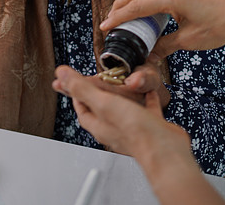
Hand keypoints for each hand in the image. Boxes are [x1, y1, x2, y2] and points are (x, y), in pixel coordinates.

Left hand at [53, 66, 224, 204]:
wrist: (164, 150)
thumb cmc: (135, 132)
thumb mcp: (103, 103)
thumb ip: (82, 88)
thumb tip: (61, 74)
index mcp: (99, 125)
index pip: (82, 109)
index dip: (77, 94)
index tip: (76, 83)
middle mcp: (114, 128)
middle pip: (101, 108)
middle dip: (98, 93)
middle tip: (97, 80)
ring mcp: (133, 129)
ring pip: (124, 109)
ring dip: (121, 97)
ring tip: (122, 84)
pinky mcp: (150, 127)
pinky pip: (146, 110)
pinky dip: (146, 99)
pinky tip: (149, 92)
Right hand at [100, 0, 224, 57]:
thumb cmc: (218, 27)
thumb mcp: (189, 41)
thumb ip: (164, 46)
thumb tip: (147, 56)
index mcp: (172, 0)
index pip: (136, 7)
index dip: (118, 17)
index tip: (105, 27)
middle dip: (119, 4)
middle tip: (109, 19)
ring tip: (121, 8)